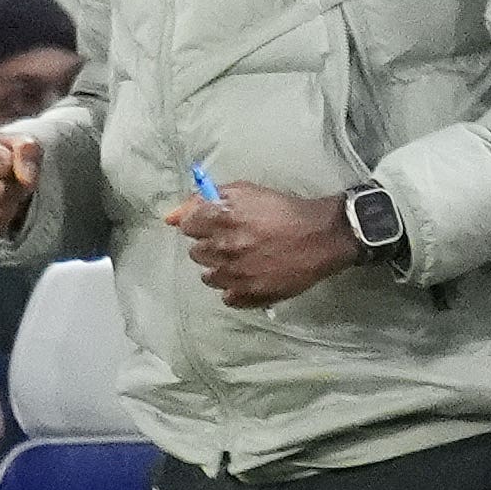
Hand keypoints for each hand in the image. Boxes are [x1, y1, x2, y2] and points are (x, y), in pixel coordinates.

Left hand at [163, 182, 358, 308]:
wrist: (322, 237)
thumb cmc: (282, 209)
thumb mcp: (244, 192)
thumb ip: (202, 199)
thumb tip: (168, 217)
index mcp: (221, 218)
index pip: (187, 226)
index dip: (201, 224)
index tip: (215, 225)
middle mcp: (224, 247)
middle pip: (196, 252)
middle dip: (210, 246)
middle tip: (234, 242)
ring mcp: (236, 274)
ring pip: (208, 276)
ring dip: (220, 268)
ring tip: (243, 261)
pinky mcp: (250, 295)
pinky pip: (227, 297)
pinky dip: (235, 289)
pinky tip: (249, 277)